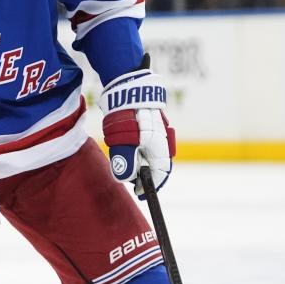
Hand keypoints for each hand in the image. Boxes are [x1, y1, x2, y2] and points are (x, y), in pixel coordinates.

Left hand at [99, 54, 175, 198]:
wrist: (130, 88)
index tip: (141, 195)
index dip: (150, 187)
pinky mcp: (147, 127)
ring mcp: (155, 134)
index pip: (159, 175)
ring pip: (146, 154)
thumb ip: (125, 162)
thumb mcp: (126, 143)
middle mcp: (161, 143)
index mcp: (161, 150)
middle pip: (152, 166)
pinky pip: (142, 144)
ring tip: (122, 154)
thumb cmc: (130, 117)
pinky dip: (134, 148)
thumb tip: (125, 178)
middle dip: (141, 173)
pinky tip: (123, 143)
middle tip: (127, 175)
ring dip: (135, 158)